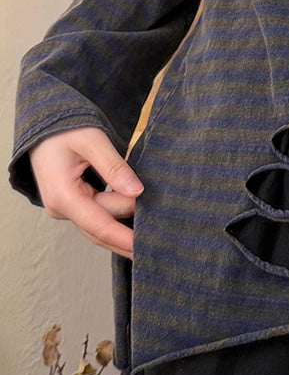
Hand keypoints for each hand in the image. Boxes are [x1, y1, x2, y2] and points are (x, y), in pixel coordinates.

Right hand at [29, 127, 142, 259]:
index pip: (99, 224)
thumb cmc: (65, 130)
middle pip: (102, 227)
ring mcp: (65, 209)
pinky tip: (134, 227)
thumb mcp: (92, 141)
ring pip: (100, 224)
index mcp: (63, 196)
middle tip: (160, 237)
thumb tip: (137, 192)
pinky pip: (97, 217)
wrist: (43, 127)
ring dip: (123, 229)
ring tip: (151, 236)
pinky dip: (115, 219)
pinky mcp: (72, 205)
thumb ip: (114, 167)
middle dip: (128, 233)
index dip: (123, 238)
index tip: (145, 247)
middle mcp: (61, 208)